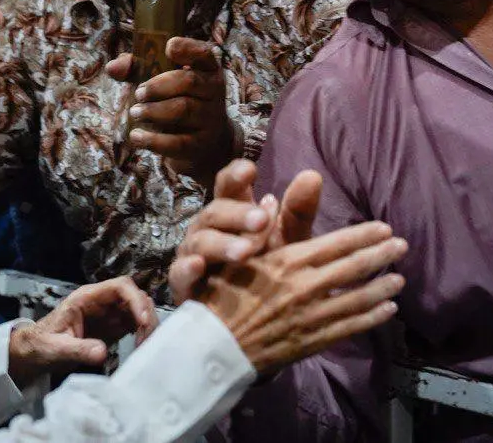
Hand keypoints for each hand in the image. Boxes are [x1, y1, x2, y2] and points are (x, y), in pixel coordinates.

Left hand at [7, 277, 156, 387]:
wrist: (35, 352)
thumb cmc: (42, 345)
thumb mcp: (57, 348)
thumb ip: (78, 349)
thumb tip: (102, 352)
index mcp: (87, 297)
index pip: (120, 286)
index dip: (135, 299)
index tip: (141, 320)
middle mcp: (101, 301)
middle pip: (134, 296)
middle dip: (144, 314)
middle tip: (145, 339)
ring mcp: (109, 314)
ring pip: (138, 309)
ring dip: (146, 324)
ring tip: (143, 345)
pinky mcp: (113, 327)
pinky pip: (134, 324)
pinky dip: (142, 333)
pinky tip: (140, 346)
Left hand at [106, 38, 234, 186]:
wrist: (205, 142)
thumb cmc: (177, 101)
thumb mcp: (160, 81)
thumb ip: (136, 69)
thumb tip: (112, 68)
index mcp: (206, 69)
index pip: (203, 53)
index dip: (187, 48)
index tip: (167, 48)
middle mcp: (214, 91)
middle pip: (189, 81)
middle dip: (159, 86)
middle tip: (138, 93)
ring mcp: (211, 119)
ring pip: (183, 110)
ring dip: (154, 111)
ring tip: (135, 113)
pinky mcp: (201, 144)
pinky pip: (178, 142)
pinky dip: (153, 140)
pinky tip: (136, 136)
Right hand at [169, 159, 323, 304]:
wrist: (249, 322)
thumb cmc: (267, 274)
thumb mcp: (288, 243)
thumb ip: (298, 213)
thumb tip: (312, 176)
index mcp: (233, 213)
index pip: (228, 186)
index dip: (235, 176)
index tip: (250, 170)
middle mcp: (208, 228)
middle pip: (215, 211)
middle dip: (238, 214)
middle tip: (262, 220)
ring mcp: (193, 254)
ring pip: (200, 240)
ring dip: (222, 244)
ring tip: (245, 253)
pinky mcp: (182, 283)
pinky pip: (179, 272)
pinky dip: (187, 268)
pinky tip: (199, 266)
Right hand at [197, 218, 406, 374]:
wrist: (213, 344)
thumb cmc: (222, 293)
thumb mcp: (241, 255)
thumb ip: (262, 230)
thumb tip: (270, 199)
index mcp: (288, 261)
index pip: (336, 244)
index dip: (363, 235)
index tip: (384, 228)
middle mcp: (304, 287)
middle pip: (352, 268)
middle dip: (380, 255)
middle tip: (402, 246)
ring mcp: (310, 316)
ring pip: (356, 299)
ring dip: (382, 287)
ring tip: (400, 279)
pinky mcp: (311, 341)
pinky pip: (349, 327)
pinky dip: (372, 318)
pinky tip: (388, 311)